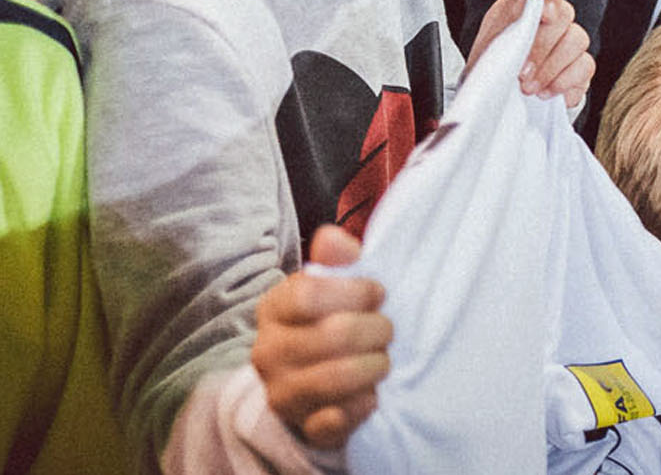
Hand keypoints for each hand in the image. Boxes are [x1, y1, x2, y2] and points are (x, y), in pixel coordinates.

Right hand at [252, 226, 390, 449]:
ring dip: (375, 366)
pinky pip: (333, 421)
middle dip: (377, 330)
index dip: (355, 292)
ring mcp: (281, 392)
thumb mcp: (338, 285)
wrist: (319, 382)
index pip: (308, 293)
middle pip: (332, 335)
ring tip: (384, 360)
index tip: (379, 294)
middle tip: (388, 330)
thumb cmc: (335, 320)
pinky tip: (373, 395)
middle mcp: (268, 351)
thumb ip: (338, 260)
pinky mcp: (301, 426)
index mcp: (274, 308)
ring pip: (335, 378)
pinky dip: (362, 406)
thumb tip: (332, 237)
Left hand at [468, 0, 594, 106]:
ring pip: (578, 40)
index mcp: (527, 4)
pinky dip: (564, 82)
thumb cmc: (494, 62)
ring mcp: (571, 42)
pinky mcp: (581, 67)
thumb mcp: (492, 38)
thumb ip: (510, 11)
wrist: (497, 97)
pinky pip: (585, 67)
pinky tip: (545, 93)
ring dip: (551, 68)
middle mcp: (554, 18)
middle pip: (565, 14)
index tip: (546, 14)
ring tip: (528, 88)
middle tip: (522, 72)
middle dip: (543, 46)